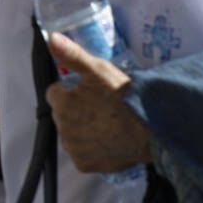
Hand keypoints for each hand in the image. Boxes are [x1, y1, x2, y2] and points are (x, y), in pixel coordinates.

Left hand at [44, 33, 150, 173]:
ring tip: (106, 124)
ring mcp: (73, 149)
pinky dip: (90, 148)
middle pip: (62, 114)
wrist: (151, 130)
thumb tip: (51, 37)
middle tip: (100, 108)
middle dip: (75, 110)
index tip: (89, 92)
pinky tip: (106, 140)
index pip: (55, 93)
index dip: (71, 91)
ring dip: (81, 129)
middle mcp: (62, 129)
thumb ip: (72, 55)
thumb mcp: (99, 70)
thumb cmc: (125, 97)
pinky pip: (81, 153)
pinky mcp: (85, 165)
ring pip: (71, 134)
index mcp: (61, 104)